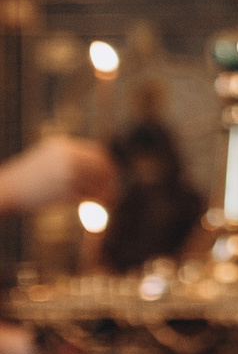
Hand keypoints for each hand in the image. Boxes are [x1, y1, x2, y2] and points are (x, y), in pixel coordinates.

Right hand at [0, 135, 116, 213]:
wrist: (6, 189)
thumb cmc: (27, 178)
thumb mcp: (47, 159)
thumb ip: (70, 159)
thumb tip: (98, 167)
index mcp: (63, 146)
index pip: (98, 153)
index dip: (107, 166)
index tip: (110, 177)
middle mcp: (68, 157)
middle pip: (103, 167)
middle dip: (110, 180)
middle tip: (112, 192)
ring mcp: (67, 173)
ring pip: (99, 183)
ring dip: (105, 193)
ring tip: (105, 202)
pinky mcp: (66, 190)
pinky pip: (90, 196)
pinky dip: (97, 202)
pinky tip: (96, 208)